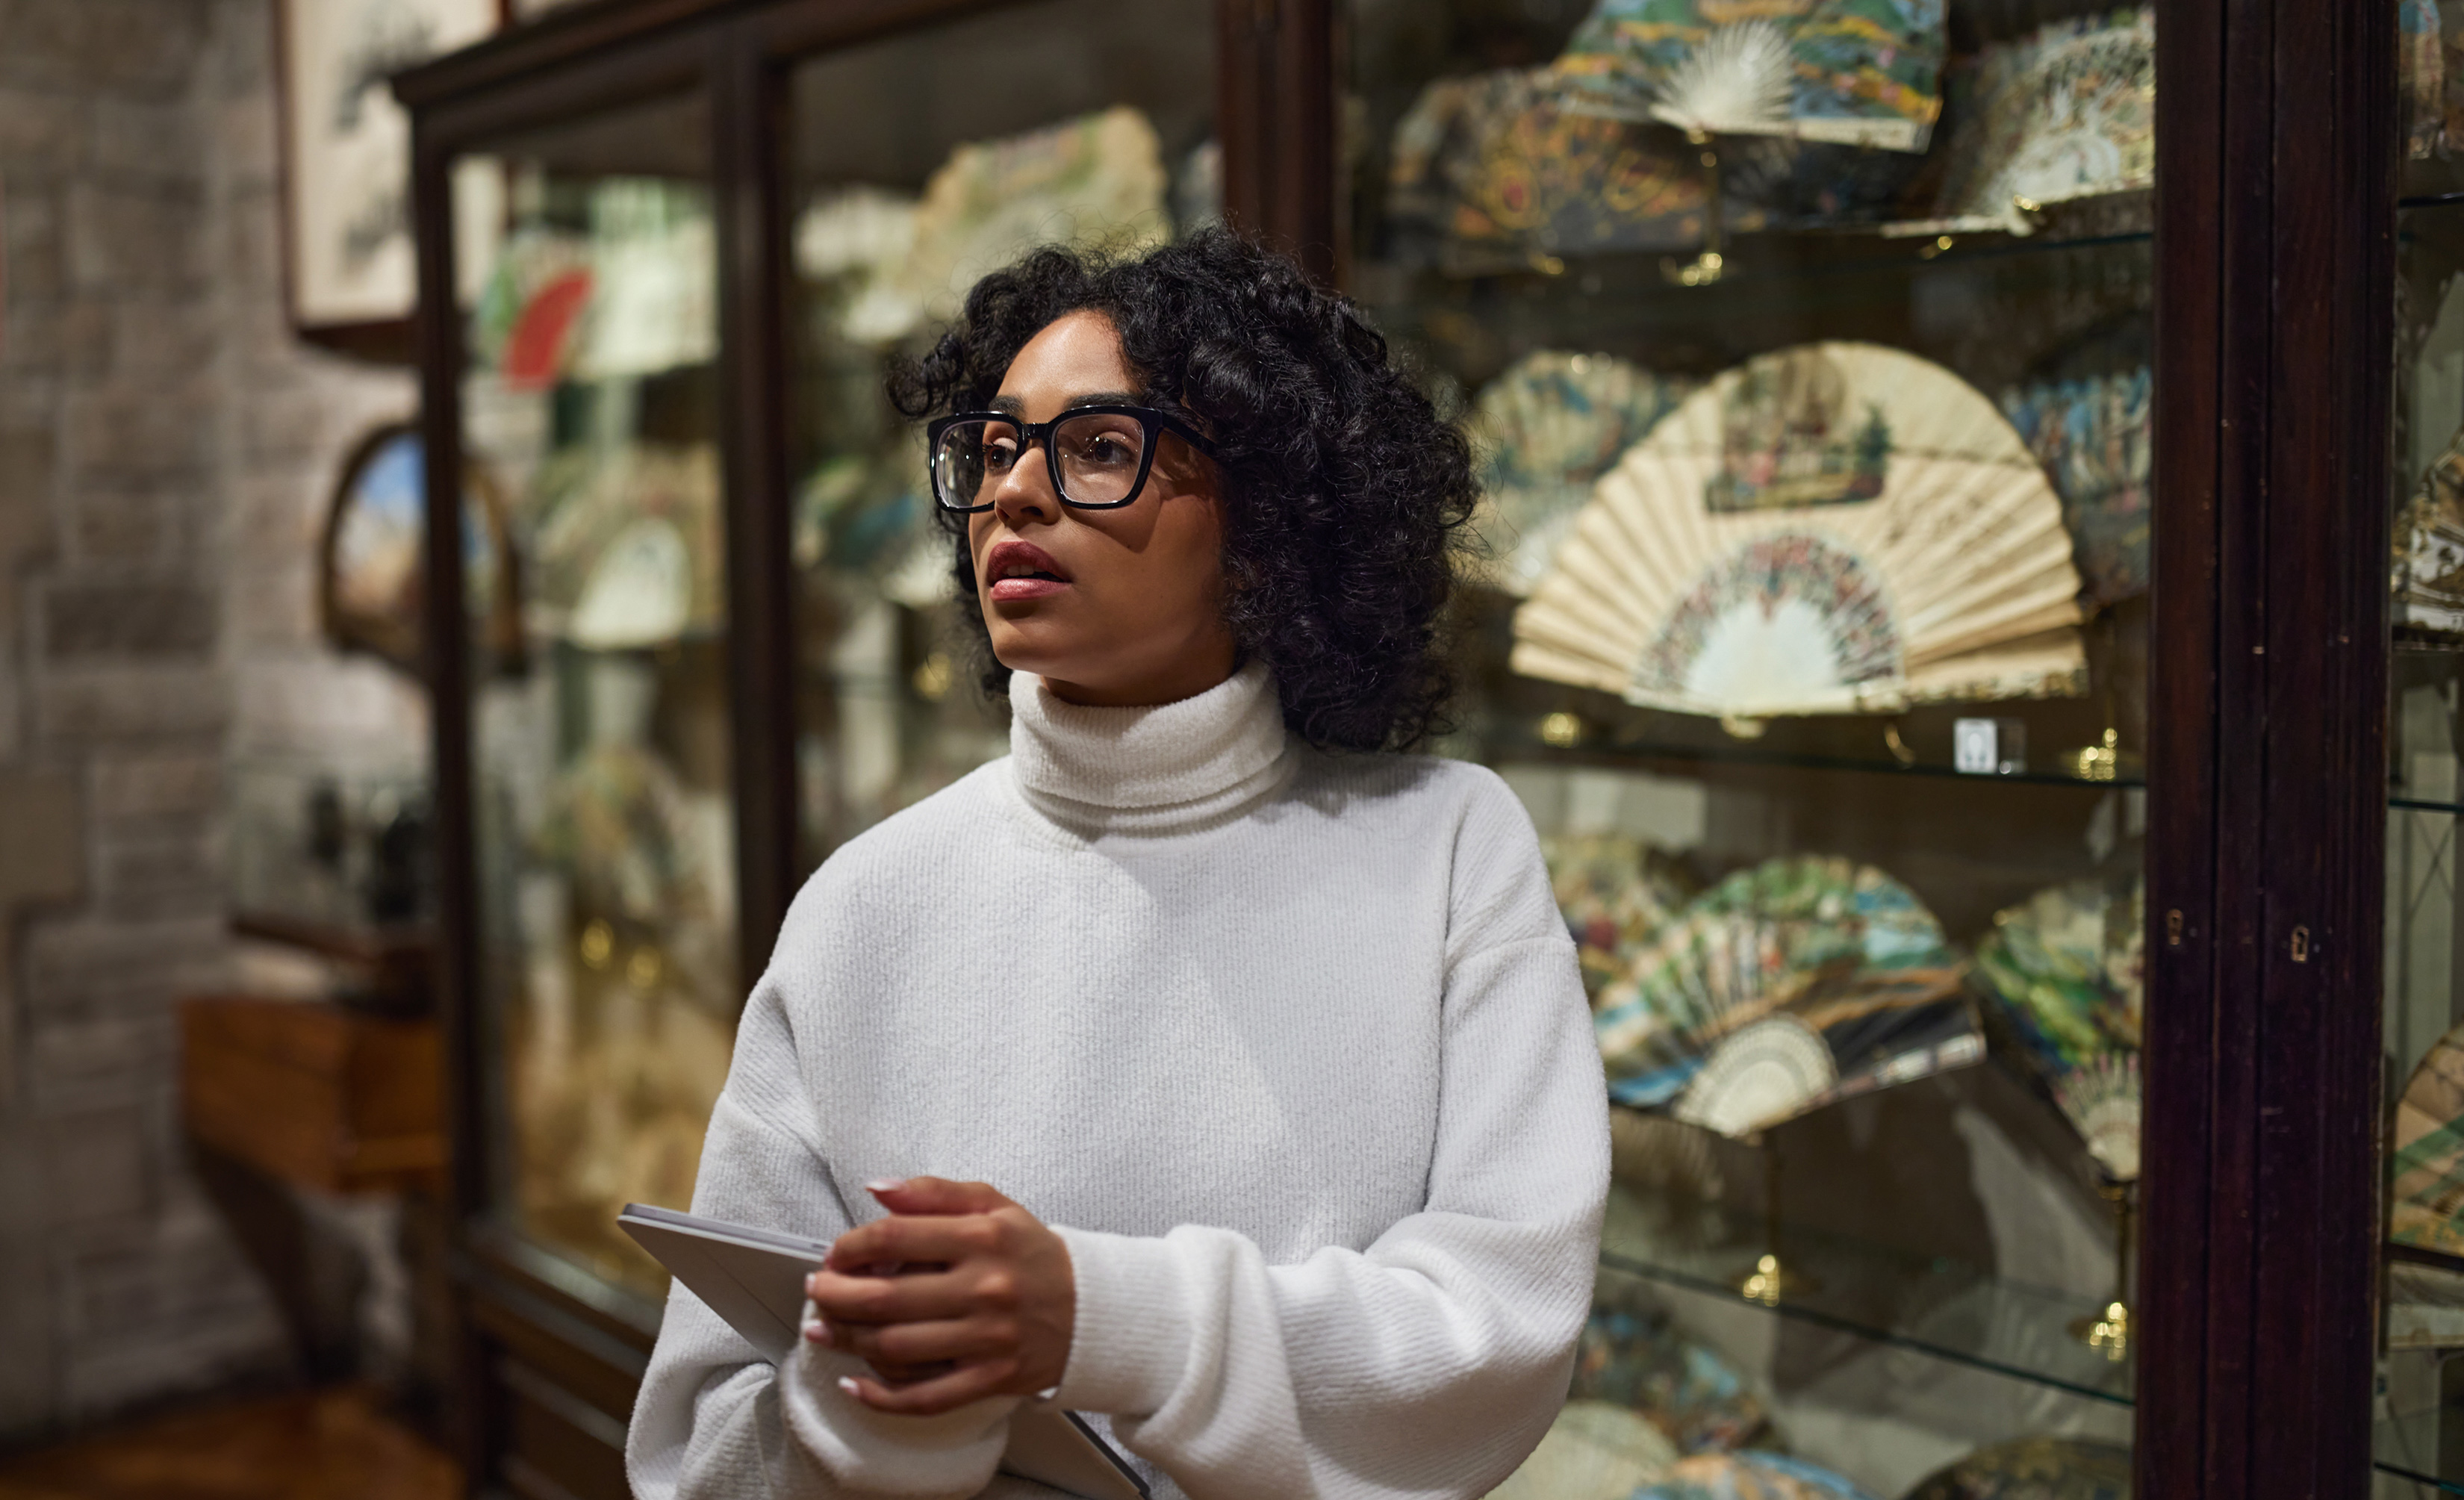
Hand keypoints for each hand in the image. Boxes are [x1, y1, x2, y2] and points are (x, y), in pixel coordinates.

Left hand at [803, 1177, 1075, 1415]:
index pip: (895, 1237)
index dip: (850, 1247)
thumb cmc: (1033, 1255)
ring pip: (896, 1347)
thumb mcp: (994, 1206)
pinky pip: (925, 1396)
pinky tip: (856, 1384)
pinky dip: (881, 1396)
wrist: (1093, 1309)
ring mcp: (987, 1338)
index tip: (834, 1254)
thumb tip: (877, 1188)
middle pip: (885, 1297)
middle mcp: (984, 1287)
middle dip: (835, 1296)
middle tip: (817, 1292)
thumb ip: (934, 1191)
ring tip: (824, 1330)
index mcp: (982, 1237)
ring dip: (847, 1341)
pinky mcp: (991, 1378)